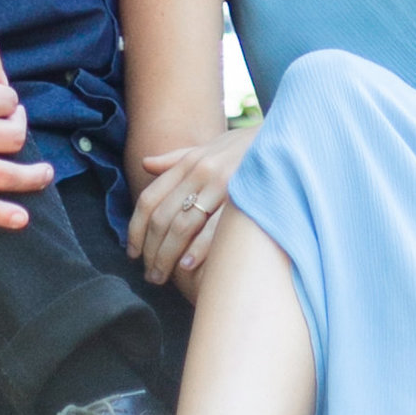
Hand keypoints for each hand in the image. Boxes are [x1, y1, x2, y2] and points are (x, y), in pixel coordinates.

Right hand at [0, 20, 53, 229]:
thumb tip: (2, 80)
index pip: (9, 102)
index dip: (5, 98)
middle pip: (13, 138)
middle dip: (17, 128)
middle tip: (10, 124)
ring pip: (6, 176)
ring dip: (32, 178)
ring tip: (44, 176)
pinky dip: (0, 215)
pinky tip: (21, 219)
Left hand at [129, 125, 257, 287]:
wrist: (283, 137)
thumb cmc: (243, 148)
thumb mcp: (208, 148)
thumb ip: (175, 159)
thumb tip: (145, 163)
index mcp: (188, 162)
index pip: (149, 199)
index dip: (135, 229)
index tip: (132, 253)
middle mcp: (200, 171)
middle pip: (162, 217)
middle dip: (152, 251)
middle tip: (150, 275)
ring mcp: (221, 183)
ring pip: (182, 225)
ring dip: (168, 255)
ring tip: (164, 276)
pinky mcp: (241, 196)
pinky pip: (213, 226)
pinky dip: (198, 248)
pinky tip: (187, 265)